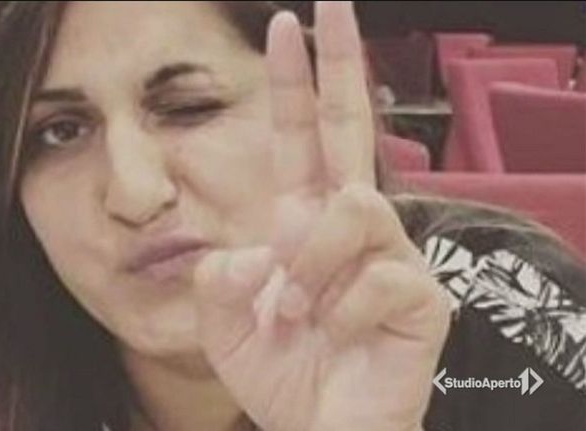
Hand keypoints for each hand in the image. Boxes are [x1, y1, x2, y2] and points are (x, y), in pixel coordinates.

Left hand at [193, 3, 450, 430]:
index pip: (301, 139)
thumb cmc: (281, 377)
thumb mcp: (224, 323)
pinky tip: (336, 336)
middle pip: (353, 129)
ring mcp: (392, 258)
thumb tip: (253, 246)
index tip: (287, 25)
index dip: (296, 84)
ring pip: (355, 206)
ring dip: (312, 262)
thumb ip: (219, 276)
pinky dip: (338, 311)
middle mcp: (352, 229)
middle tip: (336, 2)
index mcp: (304, 224)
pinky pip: (378, 275)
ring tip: (298, 309)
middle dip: (343, 64)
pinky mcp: (421, 296)